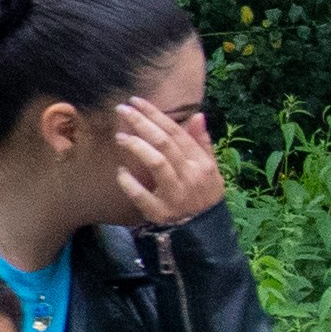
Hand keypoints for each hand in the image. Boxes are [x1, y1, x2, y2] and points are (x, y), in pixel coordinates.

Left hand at [109, 98, 227, 224]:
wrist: (205, 230)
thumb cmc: (204, 194)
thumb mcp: (210, 168)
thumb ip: (202, 142)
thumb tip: (198, 115)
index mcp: (201, 162)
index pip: (176, 132)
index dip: (155, 115)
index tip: (137, 101)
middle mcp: (190, 175)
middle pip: (164, 143)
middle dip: (142, 123)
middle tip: (122, 110)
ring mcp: (175, 194)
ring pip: (157, 163)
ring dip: (137, 147)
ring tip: (120, 136)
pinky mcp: (161, 213)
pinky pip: (142, 195)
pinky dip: (130, 183)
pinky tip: (120, 173)